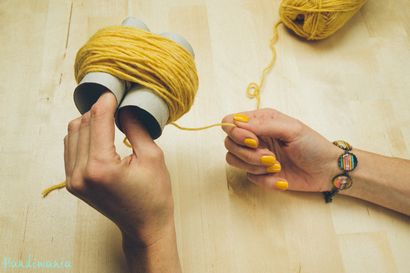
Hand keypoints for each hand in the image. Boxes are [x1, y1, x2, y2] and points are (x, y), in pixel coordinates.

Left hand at [64, 92, 173, 246]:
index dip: (106, 101)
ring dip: (89, 122)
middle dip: (98, 110)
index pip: (98, 120)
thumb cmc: (154, 195)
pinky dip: (83, 136)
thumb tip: (124, 107)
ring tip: (109, 120)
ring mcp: (73, 180)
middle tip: (115, 104)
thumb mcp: (153, 157)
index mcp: (101, 167)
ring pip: (72, 133)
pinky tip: (99, 135)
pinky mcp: (73, 183)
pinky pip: (70, 148)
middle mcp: (81, 173)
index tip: (114, 91)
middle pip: (81, 124)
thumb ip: (135, 127)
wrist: (145, 226)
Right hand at [222, 108, 340, 191]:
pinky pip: (249, 177)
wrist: (327, 171)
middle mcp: (254, 137)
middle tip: (271, 157)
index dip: (236, 133)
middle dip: (247, 153)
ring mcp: (255, 156)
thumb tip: (237, 122)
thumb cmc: (313, 145)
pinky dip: (265, 179)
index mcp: (260, 121)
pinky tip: (282, 178)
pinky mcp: (259, 173)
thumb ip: (264, 125)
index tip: (254, 141)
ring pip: (233, 160)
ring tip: (276, 166)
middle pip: (229, 143)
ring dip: (254, 166)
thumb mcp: (292, 129)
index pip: (230, 122)